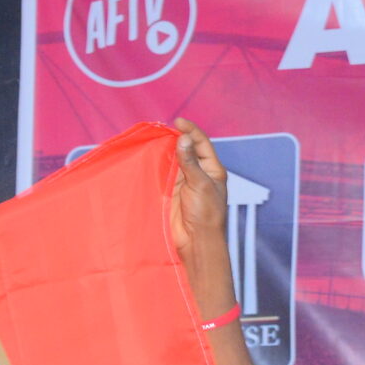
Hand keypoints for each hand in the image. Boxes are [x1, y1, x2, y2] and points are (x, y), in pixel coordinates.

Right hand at [167, 118, 236, 319]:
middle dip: (177, 139)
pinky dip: (158, 166)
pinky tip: (151, 159)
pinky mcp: (172, 193)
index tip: (178, 122)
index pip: (201, 144)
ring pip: (175, 162)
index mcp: (213, 170)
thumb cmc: (206, 214)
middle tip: (163, 130)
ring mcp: (185, 183)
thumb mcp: (200, 184)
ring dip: (166, 152)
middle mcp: (199, 174)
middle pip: (187, 150)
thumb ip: (189, 162)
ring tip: (155, 141)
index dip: (191, 131)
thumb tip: (182, 140)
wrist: (196, 241)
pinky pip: (164, 175)